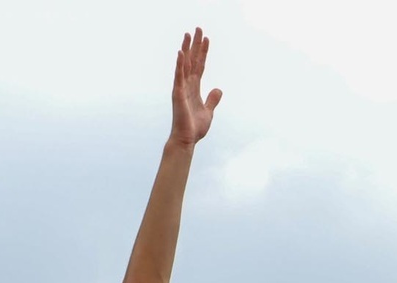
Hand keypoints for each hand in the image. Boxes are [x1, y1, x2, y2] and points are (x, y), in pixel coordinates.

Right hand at [171, 28, 222, 147]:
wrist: (187, 140)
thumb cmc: (194, 128)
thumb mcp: (208, 112)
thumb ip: (212, 99)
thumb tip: (219, 89)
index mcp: (194, 88)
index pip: (200, 66)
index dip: (203, 52)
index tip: (206, 39)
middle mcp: (187, 85)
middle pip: (192, 61)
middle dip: (195, 45)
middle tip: (198, 29)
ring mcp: (181, 88)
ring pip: (184, 65)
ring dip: (186, 49)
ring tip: (188, 34)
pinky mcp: (178, 94)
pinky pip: (179, 77)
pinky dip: (180, 65)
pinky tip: (181, 53)